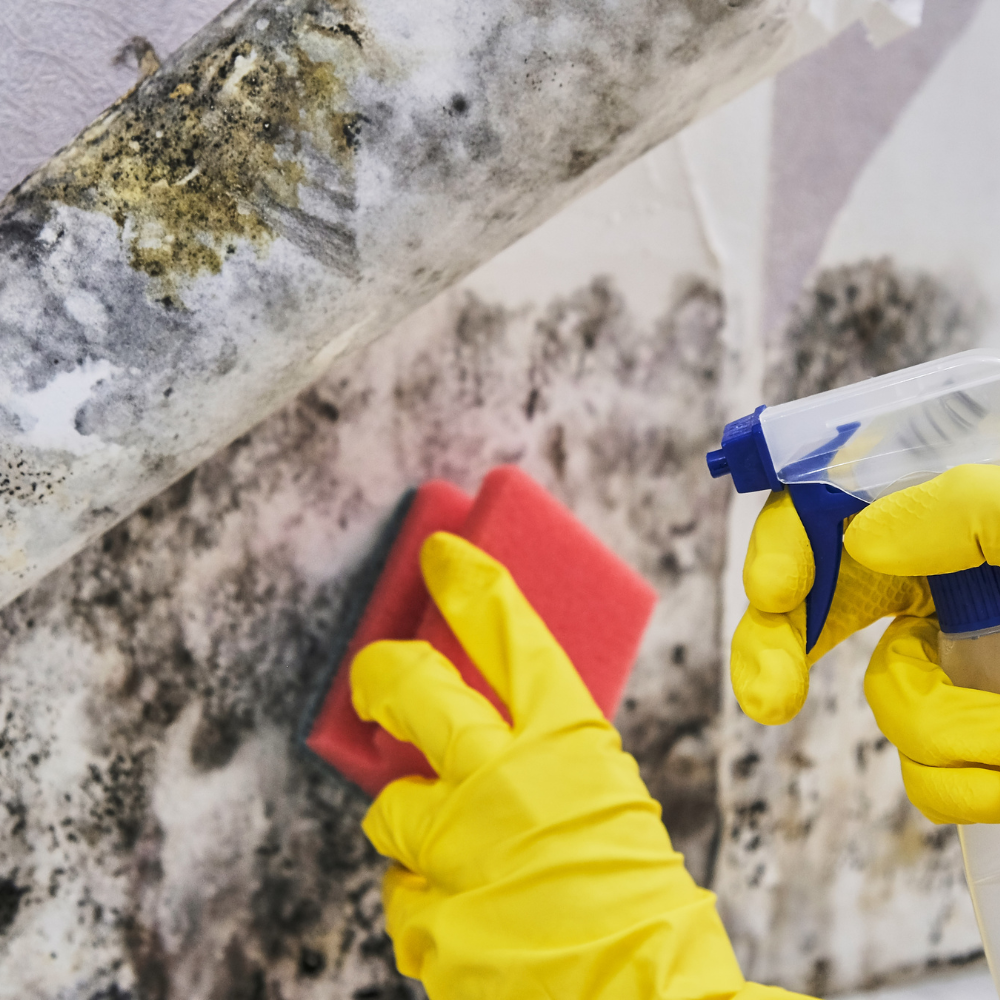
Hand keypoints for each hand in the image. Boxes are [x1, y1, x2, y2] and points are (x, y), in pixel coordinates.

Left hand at [352, 532, 809, 998]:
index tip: (441, 555)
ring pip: (389, 810)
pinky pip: (403, 892)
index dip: (470, 583)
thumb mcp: (604, 796)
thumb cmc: (634, 899)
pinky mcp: (429, 918)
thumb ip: (544, 757)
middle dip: (382, 672)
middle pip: (412, 690)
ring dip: (414, 830)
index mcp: (568, 744)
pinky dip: (427, 900)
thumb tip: (479, 731)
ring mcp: (460, 851)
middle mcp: (504, 783)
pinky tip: (472, 918)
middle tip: (374, 673)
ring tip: (461, 858)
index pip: (509, 632)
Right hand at [732, 465, 999, 824]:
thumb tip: (864, 538)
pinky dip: (964, 786)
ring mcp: (945, 665)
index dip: (780, 547)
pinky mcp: (966, 737)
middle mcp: (924, 589)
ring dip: (943, 727)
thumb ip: (955, 507)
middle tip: (771, 701)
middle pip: (800, 614)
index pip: (820, 514)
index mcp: (928, 521)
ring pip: (888, 706)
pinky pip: (928, 776)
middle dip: (771, 654)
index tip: (773, 590)